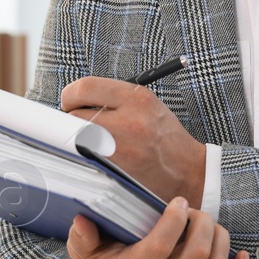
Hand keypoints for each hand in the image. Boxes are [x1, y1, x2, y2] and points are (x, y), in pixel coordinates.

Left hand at [61, 76, 205, 205]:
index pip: (85, 87)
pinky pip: (84, 160)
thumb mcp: (147, 105)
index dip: (71, 95)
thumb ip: (114, 98)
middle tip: (77, 125)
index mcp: (137, 98)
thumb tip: (76, 99)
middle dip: (71, 120)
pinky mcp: (116, 171)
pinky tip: (95, 158)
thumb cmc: (164, 137)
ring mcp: (121, 149)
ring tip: (89, 142)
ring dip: (75, 140)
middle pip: (75, 115)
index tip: (71, 102)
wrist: (187, 171)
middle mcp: (129, 121)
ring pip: (76, 139)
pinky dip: (83, 157)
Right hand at [67, 198, 252, 258]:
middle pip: (198, 252)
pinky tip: (241, 256)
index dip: (176, 218)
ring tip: (208, 224)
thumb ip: (82, 236)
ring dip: (220, 238)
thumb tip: (82, 219)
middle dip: (202, 222)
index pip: (163, 244)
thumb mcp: (85, 253)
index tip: (177, 203)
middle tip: (194, 212)